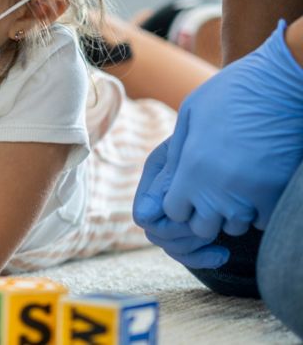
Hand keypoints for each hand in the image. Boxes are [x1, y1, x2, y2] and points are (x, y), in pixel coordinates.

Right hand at [134, 140, 229, 268]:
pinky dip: (204, 258)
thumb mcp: (194, 153)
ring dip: (196, 246)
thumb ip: (170, 181)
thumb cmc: (220, 136)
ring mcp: (175, 208)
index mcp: (156, 171)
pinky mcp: (191, 221)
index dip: (168, 224)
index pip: (144, 216)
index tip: (196, 218)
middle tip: (213, 227)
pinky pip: (187, 252)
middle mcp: (161, 191)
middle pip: (156, 235)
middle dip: (185, 237)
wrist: (243, 130)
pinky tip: (223, 253)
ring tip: (220, 232)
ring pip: (172, 246)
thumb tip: (144, 217)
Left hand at [145, 21, 302, 238]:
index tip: (189, 183)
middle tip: (213, 184)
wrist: (279, 85)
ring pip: (234, 226)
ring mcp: (249, 196)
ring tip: (236, 177)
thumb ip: (176, 154)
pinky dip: (258, 208)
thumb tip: (165, 184)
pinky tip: (256, 180)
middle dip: (204, 211)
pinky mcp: (275, 197)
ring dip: (232, 210)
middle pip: (202, 226)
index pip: (174, 212)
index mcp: (192, 168)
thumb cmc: (231, 93)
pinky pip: (260, 220)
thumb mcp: (191, 114)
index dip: (179, 200)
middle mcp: (218, 190)